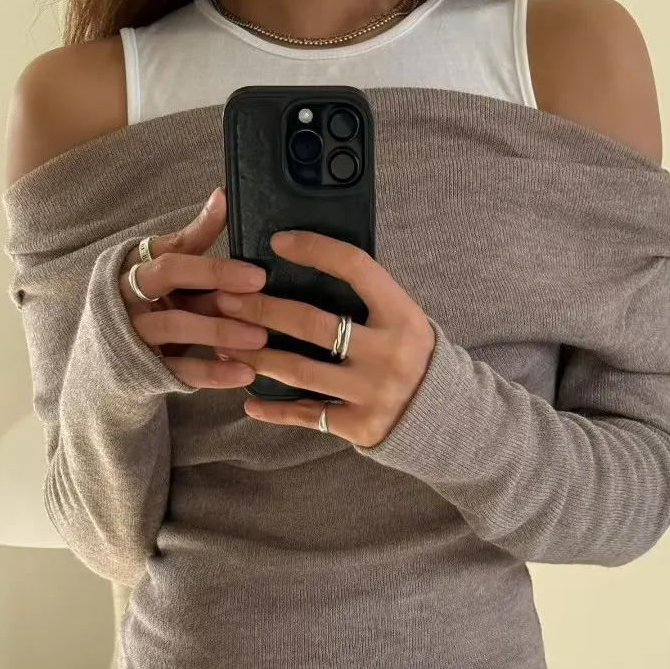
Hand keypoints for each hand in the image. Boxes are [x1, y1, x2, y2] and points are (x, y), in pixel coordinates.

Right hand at [119, 188, 267, 390]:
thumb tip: (223, 195)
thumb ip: (194, 238)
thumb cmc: (146, 304)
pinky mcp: (142, 369)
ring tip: (260, 338)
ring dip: (219, 330)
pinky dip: (213, 373)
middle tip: (260, 289)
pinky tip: (245, 374)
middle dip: (214, 280)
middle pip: (168, 278)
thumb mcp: (165, 270)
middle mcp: (128, 293)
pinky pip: (179, 370)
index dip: (212, 260)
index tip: (256, 270)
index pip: (173, 254)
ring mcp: (132, 331)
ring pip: (174, 325)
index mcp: (135, 264)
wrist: (107, 362)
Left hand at [214, 231, 435, 446]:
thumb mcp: (403, 321)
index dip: (315, 250)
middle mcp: (389, 354)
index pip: (355, 269)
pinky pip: (308, 416)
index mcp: (402, 316)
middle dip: (263, 310)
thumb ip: (368, 300)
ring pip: (301, 372)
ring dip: (257, 358)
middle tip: (226, 299)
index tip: (278, 242)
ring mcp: (373, 393)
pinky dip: (276, 411)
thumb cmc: (413, 358)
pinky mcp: (361, 426)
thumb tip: (309, 264)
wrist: (445, 418)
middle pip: (313, 324)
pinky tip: (249, 401)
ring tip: (224, 346)